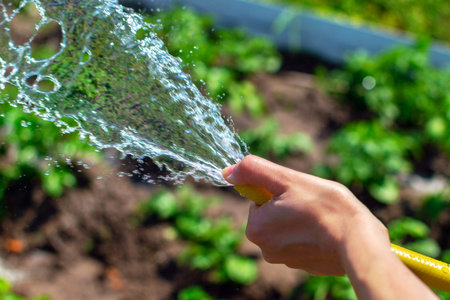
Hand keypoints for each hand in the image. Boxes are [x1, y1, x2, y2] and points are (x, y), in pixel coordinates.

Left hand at [222, 155, 388, 275]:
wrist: (357, 240)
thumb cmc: (322, 205)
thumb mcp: (285, 179)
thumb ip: (254, 171)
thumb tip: (227, 171)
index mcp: (255, 228)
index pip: (259, 201)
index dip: (278, 192)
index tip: (295, 194)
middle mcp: (265, 249)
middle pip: (272, 215)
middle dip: (287, 207)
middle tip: (308, 204)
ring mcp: (286, 261)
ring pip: (288, 229)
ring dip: (300, 220)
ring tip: (319, 218)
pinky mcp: (304, 266)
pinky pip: (302, 243)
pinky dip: (311, 236)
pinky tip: (325, 232)